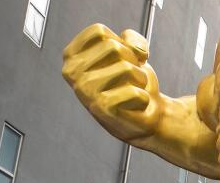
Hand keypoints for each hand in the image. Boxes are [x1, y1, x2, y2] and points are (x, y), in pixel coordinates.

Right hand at [62, 24, 162, 141]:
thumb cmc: (134, 81)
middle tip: (129, 77)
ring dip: (139, 79)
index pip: (98, 31)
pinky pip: (135, 92)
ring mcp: (84, 91)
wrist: (148, 114)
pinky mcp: (101, 108)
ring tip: (132, 89)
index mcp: (71, 55)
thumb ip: (131, 39)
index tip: (121, 58)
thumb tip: (136, 49)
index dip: (120, 42)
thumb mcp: (131, 51)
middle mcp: (72, 72)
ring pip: (126, 68)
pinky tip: (133, 106)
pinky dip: (143, 98)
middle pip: (113, 47)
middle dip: (132, 61)